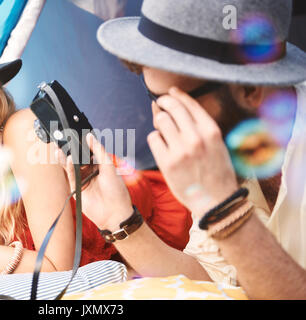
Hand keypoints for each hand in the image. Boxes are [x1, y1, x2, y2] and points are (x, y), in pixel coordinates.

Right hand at [56, 133, 133, 229]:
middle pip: (77, 159)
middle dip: (71, 151)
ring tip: (59, 149)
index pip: (88, 152)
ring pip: (71, 167)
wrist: (114, 211)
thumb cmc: (116, 189)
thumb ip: (98, 150)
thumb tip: (90, 136)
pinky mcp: (76, 189)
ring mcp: (82, 180)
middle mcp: (89, 171)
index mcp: (99, 165)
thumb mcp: (109, 165)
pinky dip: (68, 167)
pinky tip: (68, 159)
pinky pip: (70, 176)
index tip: (76, 135)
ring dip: (65, 158)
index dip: (82, 145)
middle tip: (64, 141)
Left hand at [147, 87, 238, 217]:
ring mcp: (181, 150)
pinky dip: (155, 139)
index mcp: (211, 131)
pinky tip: (161, 145)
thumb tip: (174, 106)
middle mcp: (196, 138)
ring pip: (161, 120)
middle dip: (164, 101)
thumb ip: (199, 126)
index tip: (170, 92)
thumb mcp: (217, 144)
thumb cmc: (215, 172)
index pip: (190, 104)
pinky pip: (153, 138)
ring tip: (163, 128)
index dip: (177, 95)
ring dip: (159, 121)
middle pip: (172, 107)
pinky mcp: (167, 163)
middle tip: (160, 103)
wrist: (216, 202)